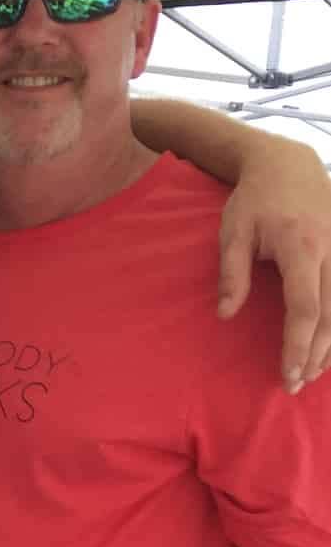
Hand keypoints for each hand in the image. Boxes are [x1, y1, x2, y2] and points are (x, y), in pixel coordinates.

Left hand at [217, 141, 330, 392]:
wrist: (286, 162)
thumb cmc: (254, 200)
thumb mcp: (233, 232)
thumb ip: (232, 273)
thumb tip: (226, 315)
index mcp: (301, 246)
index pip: (305, 306)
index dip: (298, 344)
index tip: (287, 373)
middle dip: (316, 353)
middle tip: (295, 383)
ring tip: (312, 373)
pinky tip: (329, 345)